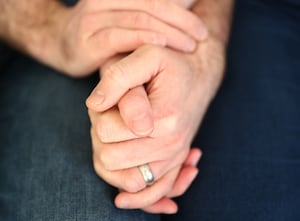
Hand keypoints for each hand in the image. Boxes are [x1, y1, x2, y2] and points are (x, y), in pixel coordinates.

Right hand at [37, 0, 206, 76]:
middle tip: (201, 34)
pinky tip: (164, 46)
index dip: (180, 6)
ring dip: (170, 31)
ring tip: (191, 44)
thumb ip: (147, 10)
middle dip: (182, 18)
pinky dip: (145, 38)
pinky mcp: (90, 41)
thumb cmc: (100, 33)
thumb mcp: (124, 16)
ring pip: (140, 18)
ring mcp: (94, 18)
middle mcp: (104, 0)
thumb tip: (184, 4)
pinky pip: (122, 36)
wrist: (60, 45)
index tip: (200, 20)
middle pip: (152, 4)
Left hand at [86, 40, 225, 211]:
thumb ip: (118, 76)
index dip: (98, 114)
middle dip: (101, 137)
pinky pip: (150, 194)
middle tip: (111, 115)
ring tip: (119, 135)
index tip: (109, 98)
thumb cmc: (172, 64)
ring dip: (113, 159)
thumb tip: (95, 104)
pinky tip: (122, 200)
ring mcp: (173, 157)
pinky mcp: (173, 163)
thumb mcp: (147, 54)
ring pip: (125, 180)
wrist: (199, 76)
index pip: (105, 132)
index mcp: (162, 119)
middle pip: (110, 159)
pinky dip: (136, 199)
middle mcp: (170, 145)